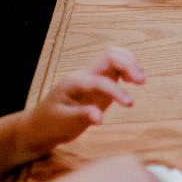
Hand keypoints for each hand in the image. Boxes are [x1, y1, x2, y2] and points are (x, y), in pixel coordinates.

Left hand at [24, 46, 144, 154]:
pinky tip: (134, 80)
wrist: (40, 126)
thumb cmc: (51, 124)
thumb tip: (100, 117)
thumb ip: (83, 116)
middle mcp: (85, 75)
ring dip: (130, 63)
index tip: (129, 105)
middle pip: (111, 56)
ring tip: (140, 79)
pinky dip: (128, 69)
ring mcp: (93, 77)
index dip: (117, 91)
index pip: (101, 81)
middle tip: (141, 82)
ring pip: (115, 57)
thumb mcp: (65, 123)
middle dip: (128, 65)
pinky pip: (116, 67)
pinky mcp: (100, 83)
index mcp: (74, 83)